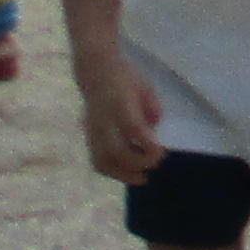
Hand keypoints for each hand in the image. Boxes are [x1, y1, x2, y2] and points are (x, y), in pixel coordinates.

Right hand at [76, 52, 164, 181]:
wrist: (95, 71)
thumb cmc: (125, 78)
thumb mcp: (145, 87)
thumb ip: (152, 108)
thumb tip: (154, 130)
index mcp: (120, 104)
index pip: (132, 129)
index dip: (146, 145)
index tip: (160, 152)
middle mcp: (103, 119)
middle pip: (115, 150)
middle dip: (136, 164)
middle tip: (153, 167)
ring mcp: (92, 129)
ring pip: (101, 160)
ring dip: (121, 174)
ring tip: (140, 179)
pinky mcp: (88, 135)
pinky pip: (95, 158)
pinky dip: (111, 170)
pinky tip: (125, 173)